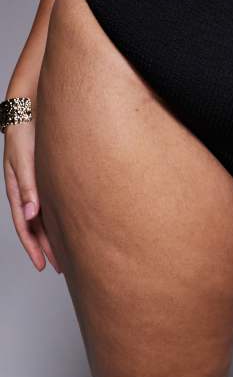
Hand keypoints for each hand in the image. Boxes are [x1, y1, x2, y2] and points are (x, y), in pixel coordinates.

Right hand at [3, 119, 60, 272]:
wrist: (34, 109)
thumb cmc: (25, 133)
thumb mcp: (24, 160)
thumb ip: (27, 186)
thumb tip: (31, 214)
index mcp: (17, 190)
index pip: (25, 226)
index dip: (33, 247)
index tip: (42, 265)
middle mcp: (27, 190)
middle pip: (36, 226)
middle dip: (46, 248)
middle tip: (61, 266)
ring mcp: (38, 184)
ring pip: (46, 217)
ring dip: (54, 235)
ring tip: (68, 252)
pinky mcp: (49, 176)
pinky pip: (54, 203)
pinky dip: (60, 217)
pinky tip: (71, 224)